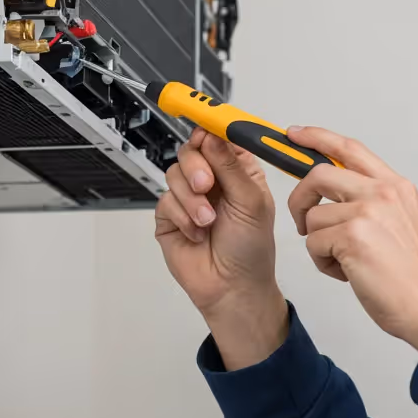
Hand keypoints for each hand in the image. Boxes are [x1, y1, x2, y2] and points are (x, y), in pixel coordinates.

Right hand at [156, 127, 286, 368]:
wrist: (232, 288)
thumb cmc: (251, 248)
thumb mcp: (251, 202)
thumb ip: (231, 166)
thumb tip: (213, 134)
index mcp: (238, 169)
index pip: (220, 137)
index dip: (211, 129)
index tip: (205, 130)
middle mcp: (213, 178)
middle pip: (191, 149)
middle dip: (196, 166)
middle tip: (206, 185)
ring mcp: (189, 196)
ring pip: (175, 173)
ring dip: (192, 199)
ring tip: (208, 221)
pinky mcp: (170, 215)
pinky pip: (165, 200)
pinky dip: (182, 216)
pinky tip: (197, 233)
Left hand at [286, 126, 417, 351]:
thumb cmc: (416, 276)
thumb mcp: (403, 222)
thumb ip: (374, 202)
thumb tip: (337, 194)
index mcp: (396, 187)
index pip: (349, 149)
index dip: (317, 138)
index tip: (295, 134)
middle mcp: (383, 193)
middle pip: (318, 174)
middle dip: (300, 198)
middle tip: (302, 222)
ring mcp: (367, 213)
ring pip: (313, 217)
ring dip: (319, 244)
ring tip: (345, 262)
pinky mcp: (352, 237)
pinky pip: (313, 243)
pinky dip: (323, 263)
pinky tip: (348, 273)